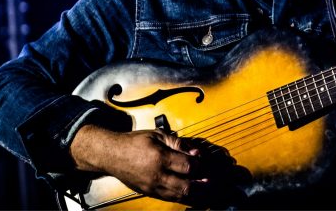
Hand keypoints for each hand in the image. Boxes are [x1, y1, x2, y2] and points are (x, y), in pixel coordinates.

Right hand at [71, 126, 248, 206]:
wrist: (112, 155)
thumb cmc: (134, 142)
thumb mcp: (157, 135)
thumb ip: (178, 143)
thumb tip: (196, 152)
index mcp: (159, 157)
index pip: (188, 166)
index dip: (204, 166)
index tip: (216, 165)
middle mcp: (157, 175)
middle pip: (188, 186)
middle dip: (208, 188)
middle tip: (223, 185)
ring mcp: (154, 188)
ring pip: (182, 197)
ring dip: (202, 197)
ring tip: (217, 194)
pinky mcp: (152, 194)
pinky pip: (174, 200)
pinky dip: (189, 200)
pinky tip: (201, 198)